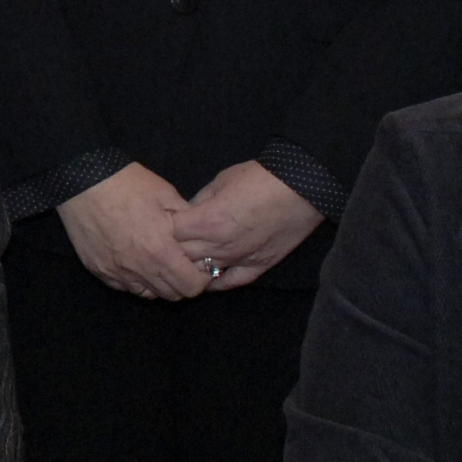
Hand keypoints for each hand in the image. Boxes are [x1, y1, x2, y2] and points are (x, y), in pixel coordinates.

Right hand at [60, 163, 209, 298]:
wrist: (84, 181)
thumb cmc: (129, 184)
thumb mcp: (167, 195)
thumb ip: (188, 220)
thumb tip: (201, 236)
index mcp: (160, 251)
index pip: (191, 287)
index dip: (201, 278)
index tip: (199, 266)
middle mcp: (139, 269)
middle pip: (171, 295)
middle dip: (182, 283)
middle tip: (181, 264)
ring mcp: (116, 272)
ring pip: (147, 294)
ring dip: (157, 283)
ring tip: (157, 263)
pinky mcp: (98, 270)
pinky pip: (123, 286)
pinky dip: (134, 279)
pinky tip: (134, 261)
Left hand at [174, 159, 322, 289]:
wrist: (301, 186)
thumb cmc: (259, 178)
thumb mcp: (220, 182)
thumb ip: (199, 201)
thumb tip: (184, 212)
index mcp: (207, 221)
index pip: (169, 234)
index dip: (163, 229)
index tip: (161, 224)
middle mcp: (219, 245)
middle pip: (181, 256)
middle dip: (171, 249)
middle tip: (167, 244)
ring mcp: (238, 259)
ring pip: (200, 273)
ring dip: (190, 267)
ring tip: (182, 261)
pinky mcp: (258, 267)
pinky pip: (229, 282)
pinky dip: (214, 282)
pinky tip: (205, 279)